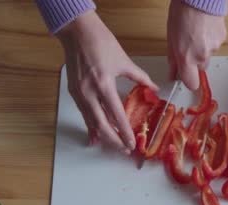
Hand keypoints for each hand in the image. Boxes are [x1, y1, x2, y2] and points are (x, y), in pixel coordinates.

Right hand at [58, 11, 157, 152]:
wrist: (77, 31)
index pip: (116, 115)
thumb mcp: (124, 61)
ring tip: (113, 145)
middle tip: (124, 149)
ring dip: (102, 135)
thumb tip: (154, 89)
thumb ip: (140, 78)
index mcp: (104, 84)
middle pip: (101, 125)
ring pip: (91, 121)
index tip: (132, 143)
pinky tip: (95, 135)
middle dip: (114, 140)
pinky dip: (90, 125)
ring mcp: (79, 93)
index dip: (125, 131)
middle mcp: (89, 92)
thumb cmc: (100, 42)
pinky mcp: (73, 91)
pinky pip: (83, 114)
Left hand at [167, 0, 226, 89]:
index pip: (191, 84)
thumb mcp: (171, 37)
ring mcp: (214, 48)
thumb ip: (173, 58)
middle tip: (188, 47)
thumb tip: (172, 71)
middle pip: (200, 69)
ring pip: (208, 56)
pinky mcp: (222, 39)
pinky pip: (215, 45)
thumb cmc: (182, 12)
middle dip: (194, 62)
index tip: (185, 76)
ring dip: (202, 49)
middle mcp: (202, 56)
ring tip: (196, 33)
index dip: (189, 81)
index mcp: (187, 58)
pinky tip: (204, 28)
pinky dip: (210, 40)